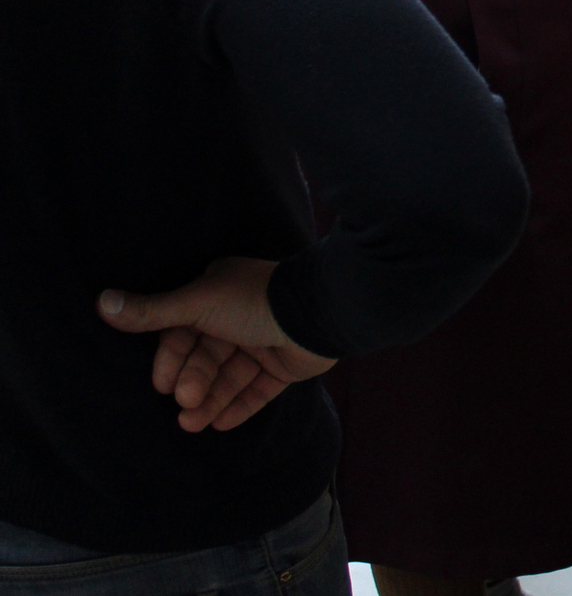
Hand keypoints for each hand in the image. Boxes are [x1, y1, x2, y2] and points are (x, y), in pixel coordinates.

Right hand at [97, 257, 336, 432]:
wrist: (320, 312)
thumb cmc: (255, 301)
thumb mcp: (197, 303)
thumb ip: (152, 311)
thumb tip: (101, 303)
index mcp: (219, 295)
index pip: (185, 333)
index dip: (172, 360)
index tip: (162, 385)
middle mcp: (240, 317)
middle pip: (207, 358)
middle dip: (194, 383)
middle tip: (184, 405)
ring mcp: (265, 341)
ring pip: (231, 377)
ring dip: (211, 400)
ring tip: (194, 425)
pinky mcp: (287, 365)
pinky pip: (259, 390)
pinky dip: (240, 406)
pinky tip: (222, 425)